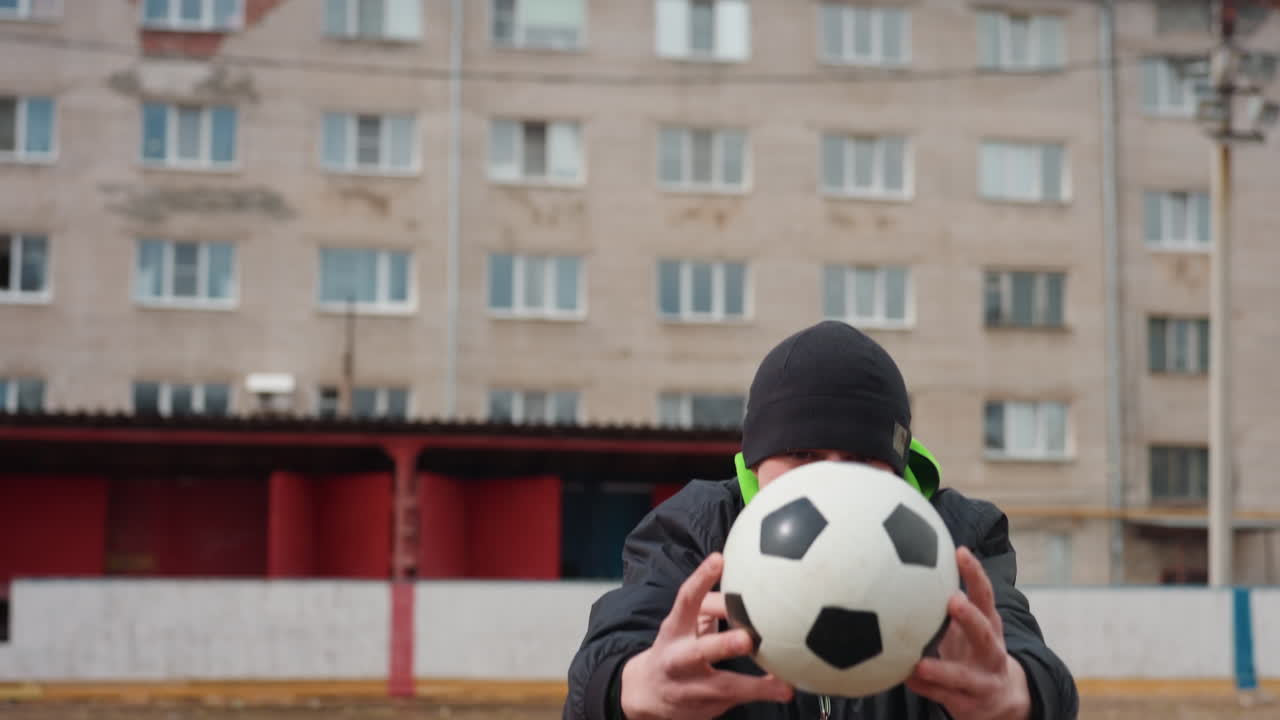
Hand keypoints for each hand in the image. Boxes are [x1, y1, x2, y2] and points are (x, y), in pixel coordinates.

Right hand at [620, 553, 794, 719]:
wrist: (647, 694)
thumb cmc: (677, 648)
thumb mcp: (684, 624)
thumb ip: (711, 606)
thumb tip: (748, 582)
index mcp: (675, 629)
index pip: (686, 600)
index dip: (701, 579)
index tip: (719, 561)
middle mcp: (679, 658)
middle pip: (700, 651)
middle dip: (723, 645)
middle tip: (746, 639)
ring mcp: (693, 686)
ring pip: (725, 686)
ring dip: (755, 684)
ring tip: (781, 682)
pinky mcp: (707, 705)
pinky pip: (739, 699)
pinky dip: (764, 693)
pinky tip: (786, 688)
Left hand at [905, 546, 1031, 719]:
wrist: (1002, 698)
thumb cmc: (973, 648)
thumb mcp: (969, 623)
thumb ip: (945, 597)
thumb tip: (907, 557)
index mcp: (990, 625)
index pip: (985, 595)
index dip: (975, 573)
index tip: (960, 552)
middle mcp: (991, 651)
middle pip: (985, 633)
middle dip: (970, 617)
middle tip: (953, 601)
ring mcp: (983, 680)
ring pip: (964, 677)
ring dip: (942, 670)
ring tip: (920, 663)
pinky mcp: (969, 704)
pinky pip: (943, 696)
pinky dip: (923, 687)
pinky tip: (904, 678)